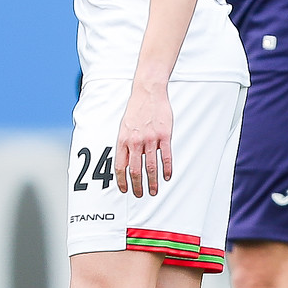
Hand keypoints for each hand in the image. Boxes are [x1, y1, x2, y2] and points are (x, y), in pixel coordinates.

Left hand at [116, 83, 172, 197]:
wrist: (148, 93)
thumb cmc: (136, 110)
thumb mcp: (124, 127)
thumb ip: (125, 144)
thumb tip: (125, 162)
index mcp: (123, 140)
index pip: (120, 166)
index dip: (122, 181)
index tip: (125, 190)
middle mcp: (135, 141)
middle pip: (136, 170)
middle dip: (137, 186)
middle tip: (140, 194)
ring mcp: (150, 139)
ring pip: (151, 167)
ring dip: (152, 182)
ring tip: (154, 191)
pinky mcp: (164, 136)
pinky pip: (165, 156)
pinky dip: (167, 169)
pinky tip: (167, 176)